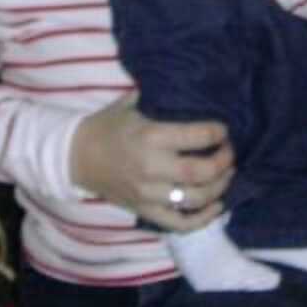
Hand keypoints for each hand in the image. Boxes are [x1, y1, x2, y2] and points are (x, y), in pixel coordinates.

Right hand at [70, 93, 233, 231]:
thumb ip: (157, 96)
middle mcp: (151, 167)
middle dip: (223, 163)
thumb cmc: (106, 125)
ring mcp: (148, 193)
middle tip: (230, 153)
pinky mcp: (145, 211)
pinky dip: (202, 219)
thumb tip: (185, 83)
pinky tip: (216, 206)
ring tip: (228, 175)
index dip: (216, 133)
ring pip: (194, 199)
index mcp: (149, 136)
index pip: (194, 136)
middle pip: (199, 173)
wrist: (76, 156)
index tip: (224, 129)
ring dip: (219, 189)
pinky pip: (179, 223)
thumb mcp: (129, 103)